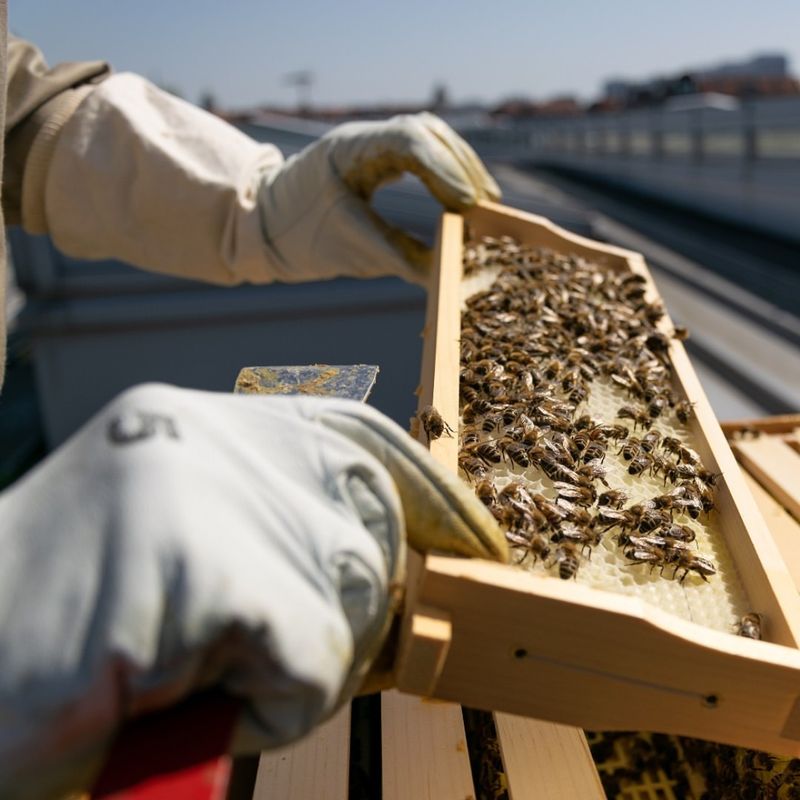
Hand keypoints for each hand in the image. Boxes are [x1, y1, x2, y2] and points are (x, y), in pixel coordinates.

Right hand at [0, 384, 505, 797]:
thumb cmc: (66, 644)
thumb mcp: (190, 561)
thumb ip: (278, 537)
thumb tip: (388, 561)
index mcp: (198, 423)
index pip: (353, 432)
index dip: (424, 489)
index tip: (473, 539)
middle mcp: (201, 432)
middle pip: (369, 514)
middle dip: (351, 603)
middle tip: (277, 661)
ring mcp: (198, 488)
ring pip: (349, 588)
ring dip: (297, 665)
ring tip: (198, 683)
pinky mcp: (199, 562)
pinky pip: (311, 651)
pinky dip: (269, 705)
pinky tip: (179, 703)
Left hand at [258, 112, 500, 284]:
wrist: (260, 226)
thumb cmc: (295, 234)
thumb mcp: (350, 249)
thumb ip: (399, 257)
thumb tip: (445, 275)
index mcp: (350, 148)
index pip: (409, 140)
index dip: (445, 169)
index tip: (470, 202)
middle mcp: (364, 138)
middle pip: (427, 132)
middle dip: (462, 166)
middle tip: (487, 202)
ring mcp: (371, 145)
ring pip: (429, 139)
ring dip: (459, 167)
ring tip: (483, 201)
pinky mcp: (377, 160)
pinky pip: (421, 157)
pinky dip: (445, 174)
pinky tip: (461, 198)